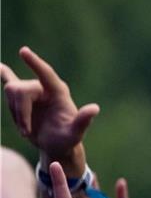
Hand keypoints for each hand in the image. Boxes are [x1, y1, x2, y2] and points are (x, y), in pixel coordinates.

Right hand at [1, 47, 98, 174]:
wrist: (57, 146)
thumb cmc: (67, 139)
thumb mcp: (75, 133)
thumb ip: (83, 121)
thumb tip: (95, 108)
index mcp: (58, 91)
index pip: (46, 73)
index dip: (35, 63)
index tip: (23, 51)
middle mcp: (45, 88)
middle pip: (20, 90)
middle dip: (20, 113)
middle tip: (27, 133)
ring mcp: (33, 92)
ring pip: (11, 94)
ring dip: (15, 116)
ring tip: (26, 131)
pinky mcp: (23, 98)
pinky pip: (10, 81)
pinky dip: (3, 74)